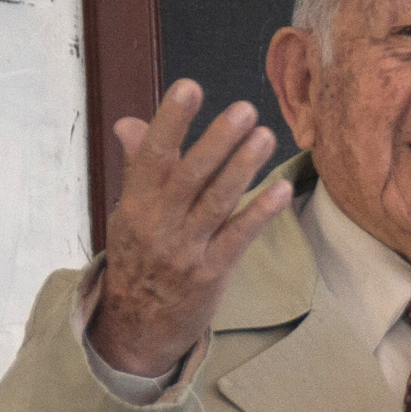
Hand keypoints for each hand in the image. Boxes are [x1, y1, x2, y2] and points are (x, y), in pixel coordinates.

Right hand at [89, 81, 292, 379]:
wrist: (138, 325)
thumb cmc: (139, 259)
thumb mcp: (129, 213)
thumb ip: (138, 167)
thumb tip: (129, 122)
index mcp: (135, 203)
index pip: (152, 155)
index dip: (169, 120)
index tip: (189, 87)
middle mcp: (158, 224)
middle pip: (189, 175)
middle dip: (217, 140)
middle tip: (245, 108)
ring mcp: (185, 249)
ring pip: (216, 202)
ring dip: (243, 168)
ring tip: (266, 136)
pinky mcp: (211, 273)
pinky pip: (238, 238)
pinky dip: (260, 213)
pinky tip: (281, 190)